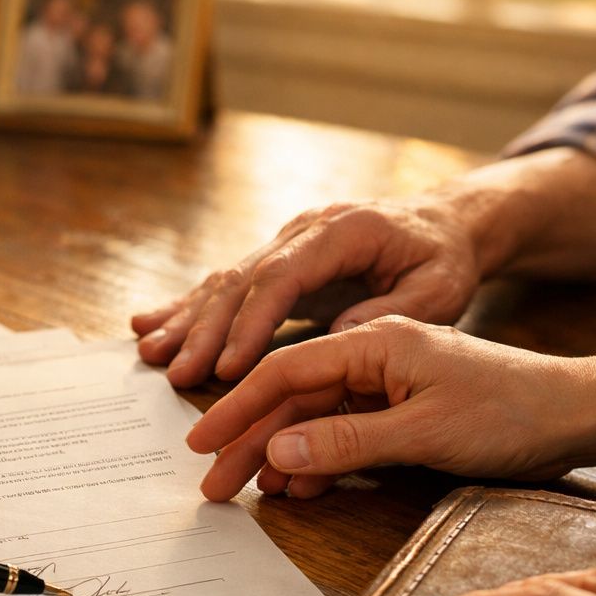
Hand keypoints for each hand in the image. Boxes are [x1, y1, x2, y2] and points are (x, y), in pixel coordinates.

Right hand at [132, 197, 483, 386]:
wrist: (445, 223)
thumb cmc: (446, 259)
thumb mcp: (440, 290)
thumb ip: (391, 311)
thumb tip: (338, 334)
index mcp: (343, 231)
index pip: (283, 276)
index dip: (251, 322)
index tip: (227, 366)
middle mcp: (303, 230)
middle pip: (242, 279)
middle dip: (205, 329)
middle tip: (176, 371)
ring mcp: (285, 242)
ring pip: (226, 281)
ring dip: (188, 320)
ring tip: (150, 353)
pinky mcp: (278, 261)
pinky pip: (229, 286)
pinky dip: (190, 308)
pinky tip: (150, 325)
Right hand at [186, 316, 580, 500]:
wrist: (581, 412)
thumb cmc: (514, 411)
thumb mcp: (427, 433)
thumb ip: (348, 441)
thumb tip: (278, 450)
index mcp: (374, 341)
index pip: (286, 370)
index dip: (238, 408)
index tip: (203, 443)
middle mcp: (372, 352)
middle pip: (292, 397)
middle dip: (248, 440)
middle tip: (211, 485)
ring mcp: (385, 378)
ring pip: (313, 416)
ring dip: (279, 454)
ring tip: (245, 491)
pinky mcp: (400, 403)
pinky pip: (342, 430)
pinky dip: (317, 459)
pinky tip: (297, 487)